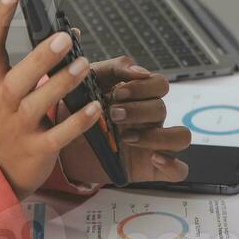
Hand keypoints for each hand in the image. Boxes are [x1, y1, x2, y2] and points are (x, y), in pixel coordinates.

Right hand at [0, 0, 104, 200]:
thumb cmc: (7, 124)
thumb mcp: (8, 93)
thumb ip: (35, 67)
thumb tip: (68, 34)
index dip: (0, 17)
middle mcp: (4, 103)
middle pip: (19, 76)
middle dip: (41, 56)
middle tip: (63, 37)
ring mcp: (19, 128)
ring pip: (40, 103)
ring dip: (63, 83)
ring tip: (83, 65)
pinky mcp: (37, 150)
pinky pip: (60, 134)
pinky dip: (78, 121)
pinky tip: (95, 107)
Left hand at [59, 57, 190, 184]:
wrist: (58, 146)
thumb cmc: (76, 111)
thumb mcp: (87, 83)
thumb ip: (113, 68)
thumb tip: (140, 70)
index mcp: (138, 97)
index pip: (159, 84)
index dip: (143, 87)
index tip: (117, 93)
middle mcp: (149, 119)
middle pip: (162, 109)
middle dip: (137, 111)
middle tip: (113, 115)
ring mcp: (153, 144)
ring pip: (180, 137)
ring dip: (158, 136)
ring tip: (127, 138)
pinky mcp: (150, 168)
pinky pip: (179, 170)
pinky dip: (173, 164)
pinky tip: (154, 158)